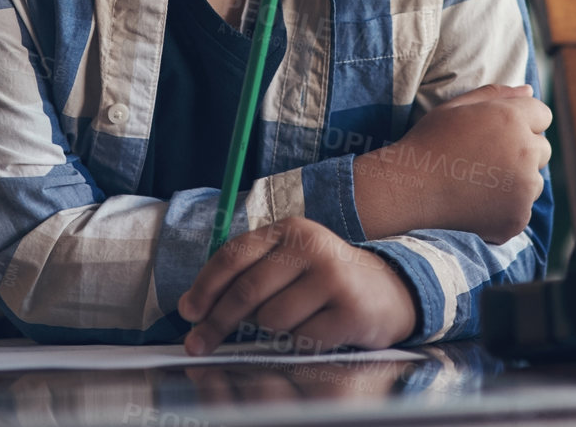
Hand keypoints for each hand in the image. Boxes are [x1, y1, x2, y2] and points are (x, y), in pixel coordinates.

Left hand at [177, 217, 416, 354]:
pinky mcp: (349, 309)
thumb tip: (191, 307)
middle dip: (217, 323)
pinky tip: (313, 333)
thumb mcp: (288, 263)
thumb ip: (245, 276)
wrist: (388, 291)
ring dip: (269, 333)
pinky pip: (301, 340)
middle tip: (198, 345)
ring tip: (290, 325)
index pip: (234, 254)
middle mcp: (311, 246)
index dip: (205, 286)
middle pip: (247, 290)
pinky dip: (297, 345)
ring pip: (272, 319)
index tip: (187, 313)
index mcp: (290, 230)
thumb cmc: (325, 281)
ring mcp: (333, 276)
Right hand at [353, 83, 551, 243]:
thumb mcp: (457, 107)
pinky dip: (505, 208)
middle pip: (543, 149)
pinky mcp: (517, 218)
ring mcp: (524, 189)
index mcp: (512, 118)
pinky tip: (476, 203)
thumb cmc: (429, 142)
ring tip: (479, 182)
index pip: (542, 115)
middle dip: (523, 151)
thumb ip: (496, 94)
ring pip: (535, 181)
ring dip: (517, 181)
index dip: (520, 122)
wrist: (409, 189)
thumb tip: (530, 90)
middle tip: (485, 159)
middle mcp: (525, 152)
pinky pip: (522, 209)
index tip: (496, 133)